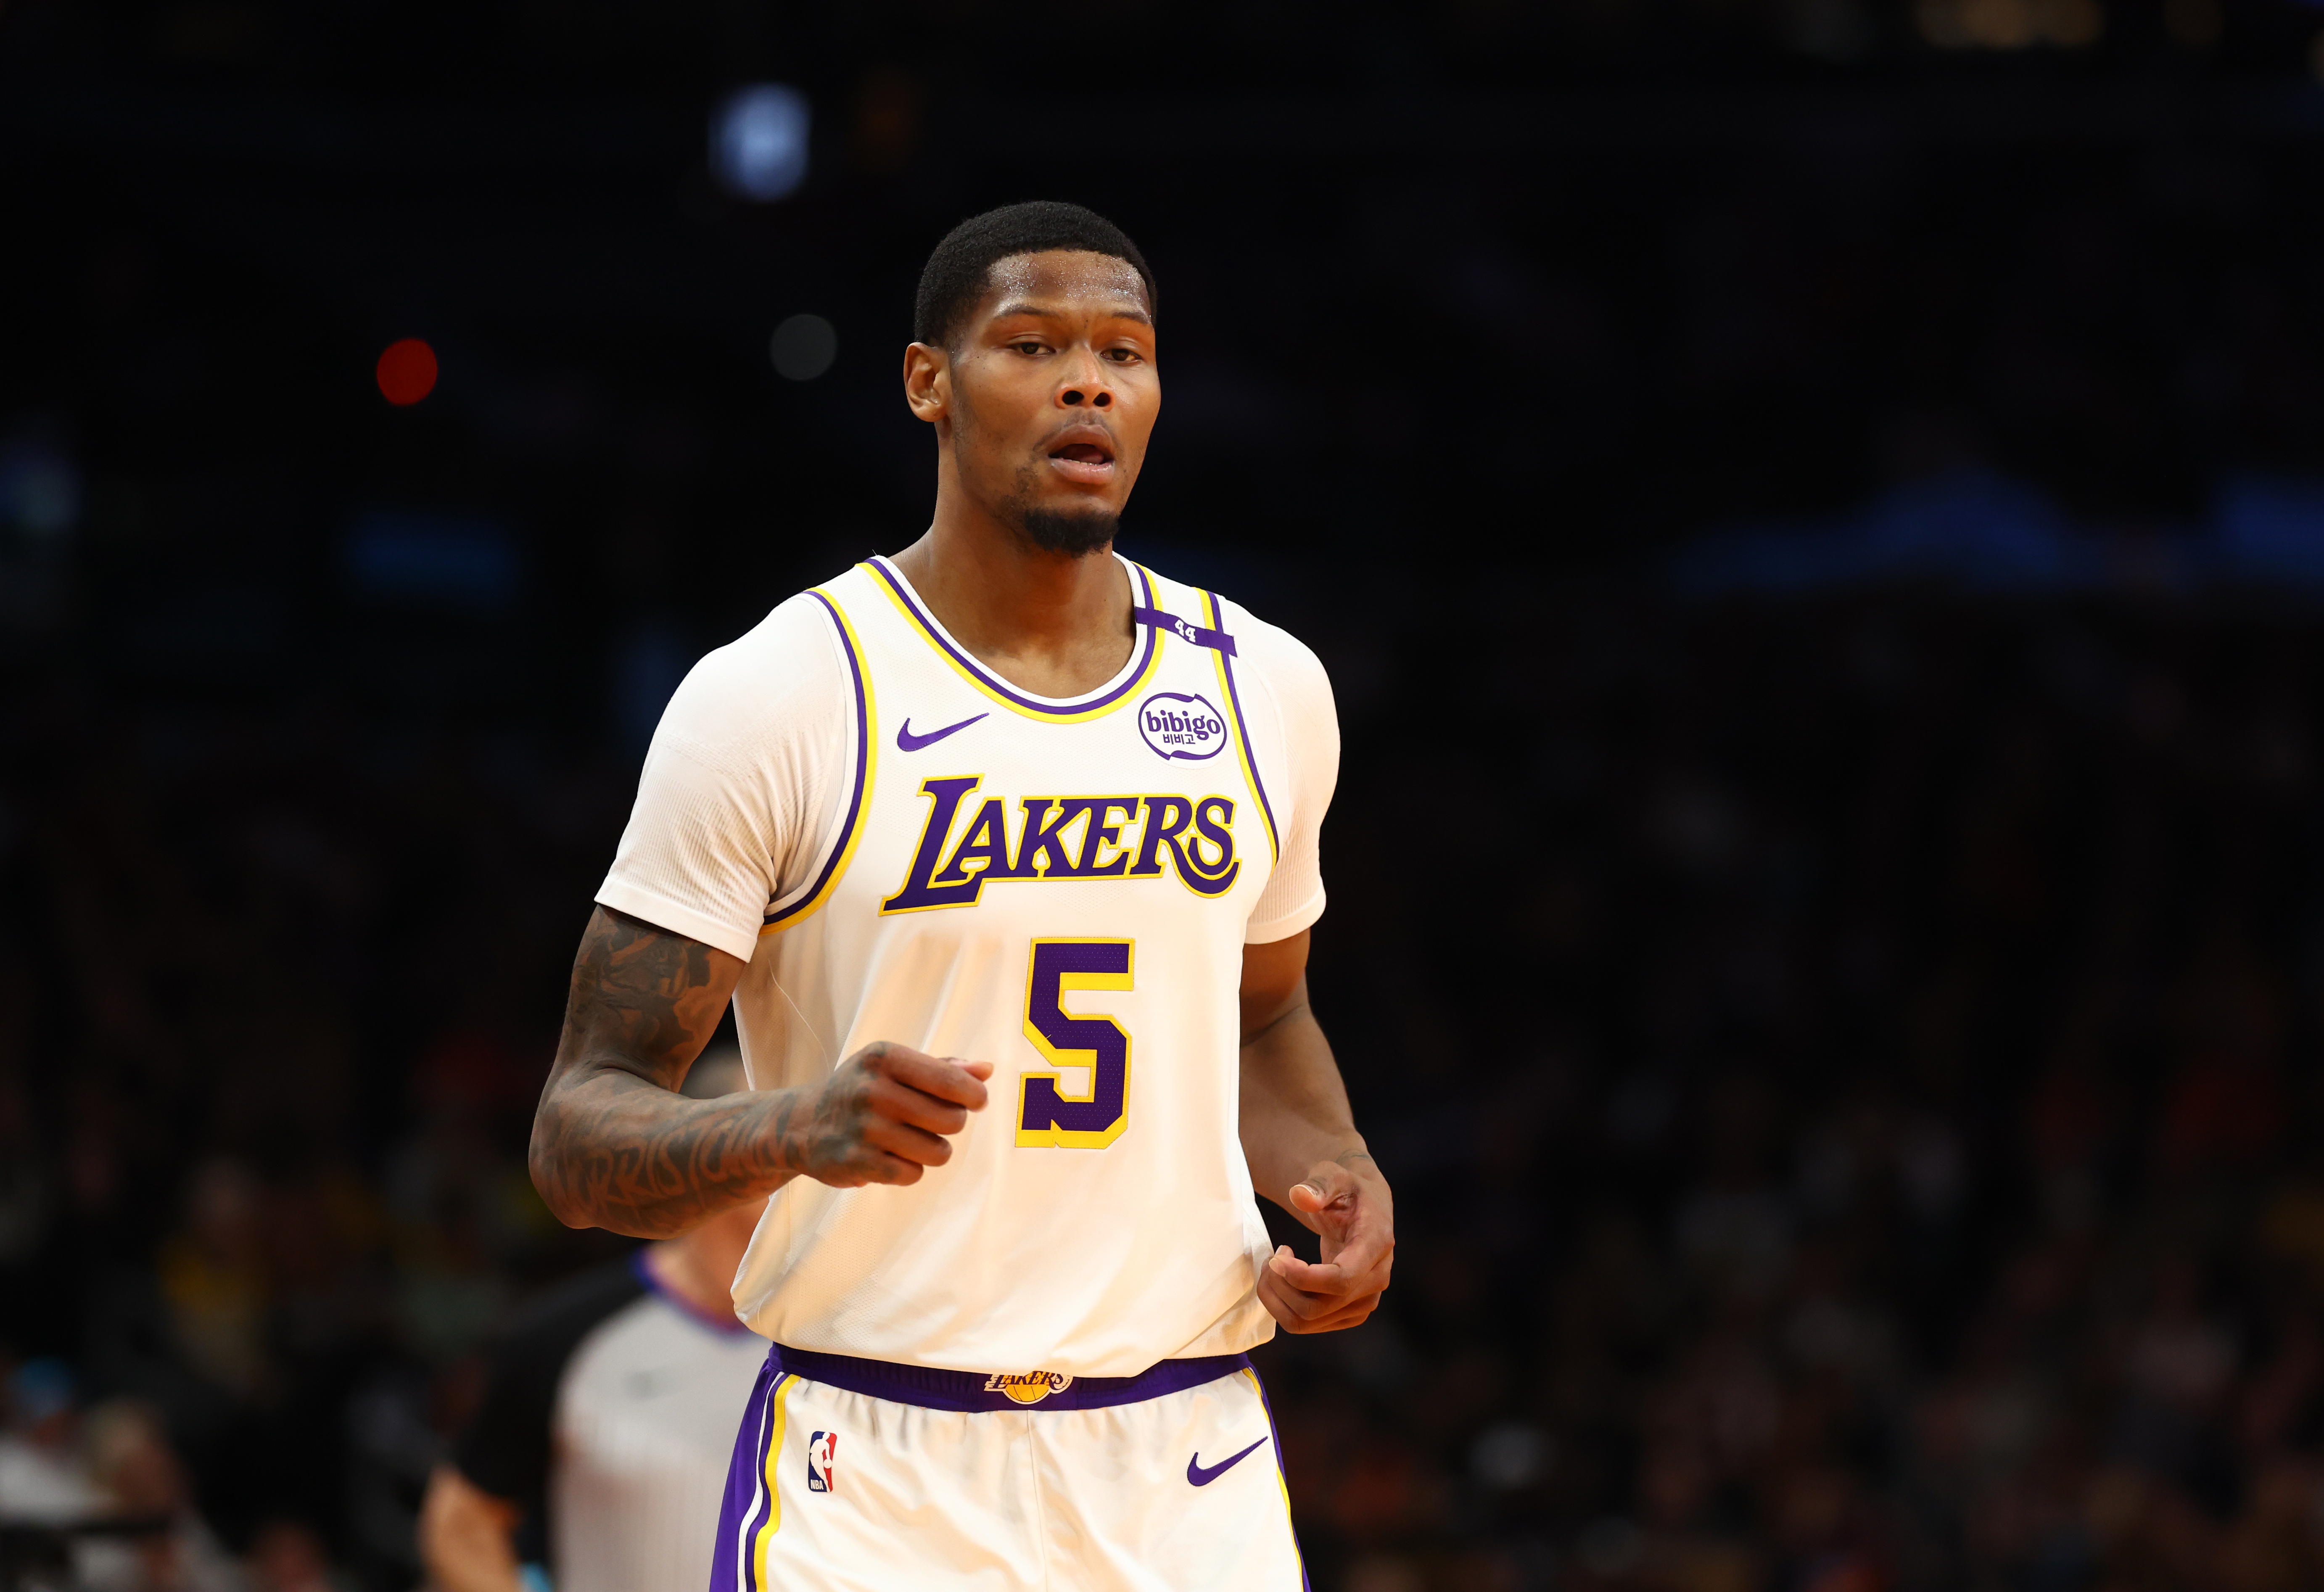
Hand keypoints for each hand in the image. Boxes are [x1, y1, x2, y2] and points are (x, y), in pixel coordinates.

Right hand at [778, 1042, 990, 1188]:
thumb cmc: (862, 1090)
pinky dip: (909, 1170)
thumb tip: (987, 1070)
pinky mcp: (857, 1162)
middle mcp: (873, 1090)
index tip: (974, 1101)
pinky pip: (913, 1174)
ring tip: (909, 1140)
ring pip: (938, 1152)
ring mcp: (864, 1128)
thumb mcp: (895, 1067)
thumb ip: (943, 1068)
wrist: (801, 1124)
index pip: (953, 1080)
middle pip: (952, 1120)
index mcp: (885, 1057)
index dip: (974, 1096)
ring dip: (932, 1151)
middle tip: (929, 1121)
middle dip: (949, 1124)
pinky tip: (890, 1156)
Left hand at [1257, 1153, 1393, 1333]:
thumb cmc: (1347, 1191)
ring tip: (1273, 1267)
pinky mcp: (1350, 1313)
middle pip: (1318, 1306)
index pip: (1341, 1279)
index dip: (1302, 1277)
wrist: (1365, 1210)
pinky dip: (1284, 1306)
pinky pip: (1308, 1325)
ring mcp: (1365, 1301)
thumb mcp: (1334, 1176)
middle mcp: (1376, 1279)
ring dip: (1278, 1298)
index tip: (1276, 1257)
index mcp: (1376, 1245)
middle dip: (1281, 1286)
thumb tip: (1300, 1196)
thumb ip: (1319, 1184)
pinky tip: (1285, 1278)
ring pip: (1308, 1321)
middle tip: (1270, 1258)